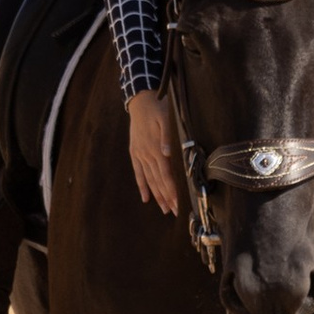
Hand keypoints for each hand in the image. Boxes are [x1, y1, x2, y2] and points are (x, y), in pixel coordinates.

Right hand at [127, 88, 180, 216]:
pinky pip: (138, 173)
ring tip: (164, 209)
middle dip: (167, 198)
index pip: (166, 175)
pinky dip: (142, 186)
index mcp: (156, 148)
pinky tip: (146, 198)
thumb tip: (167, 153)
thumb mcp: (166, 118)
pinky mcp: (135, 153)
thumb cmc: (157, 108)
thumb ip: (167, 136)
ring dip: (157, 195)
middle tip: (175, 212)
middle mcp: (147, 155)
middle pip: (158, 181)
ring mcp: (140, 155)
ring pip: (149, 180)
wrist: (140, 100)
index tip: (178, 204)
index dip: (172, 190)